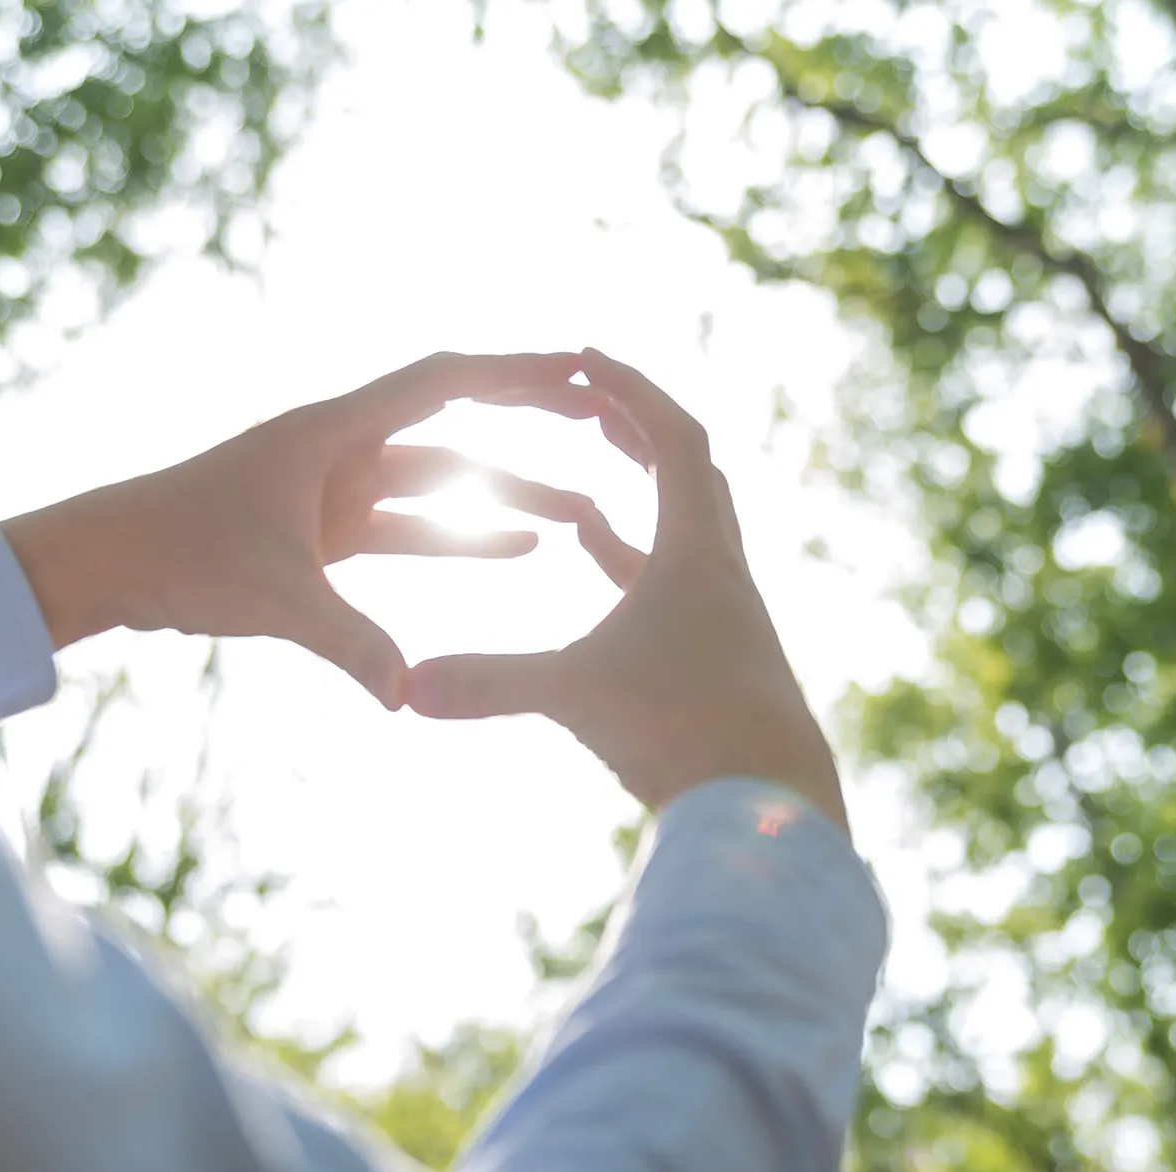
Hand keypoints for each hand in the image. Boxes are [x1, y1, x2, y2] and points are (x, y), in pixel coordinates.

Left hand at [0, 352, 598, 707]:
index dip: (514, 374)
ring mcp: (336, 489)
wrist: (104, 561)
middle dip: (529, 425)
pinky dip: (462, 537)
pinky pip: (412, 529)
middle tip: (600, 424)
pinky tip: (516, 553)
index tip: (578, 372)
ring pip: (441, 484)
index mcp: (332, 430)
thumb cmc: (175, 552)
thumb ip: (347, 642)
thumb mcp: (271, 595)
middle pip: (456, 426)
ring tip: (579, 515)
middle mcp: (342, 448)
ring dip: (504, 497)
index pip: (443, 383)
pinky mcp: (327, 531)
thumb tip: (405, 694)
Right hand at [405, 349, 847, 833]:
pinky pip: (678, 586)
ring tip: (583, 480)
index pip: (674, 439)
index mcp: (698, 552)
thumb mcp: (575, 696)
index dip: (631, 392)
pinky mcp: (723, 658)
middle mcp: (723, 572)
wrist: (771, 805)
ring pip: (688, 531)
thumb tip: (403, 687)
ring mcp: (728, 616)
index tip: (587, 360)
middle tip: (589, 405)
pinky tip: (602, 562)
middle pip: (691, 473)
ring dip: (641, 496)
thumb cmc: (685, 732)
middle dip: (637, 432)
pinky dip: (638, 562)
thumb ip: (488, 684)